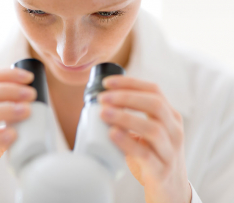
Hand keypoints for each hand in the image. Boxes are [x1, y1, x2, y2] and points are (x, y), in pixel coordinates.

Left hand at [98, 76, 191, 202]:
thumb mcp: (148, 132)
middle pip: (155, 104)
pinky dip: (128, 142)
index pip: (154, 91)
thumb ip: (132, 117)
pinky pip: (145, 154)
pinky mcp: (161, 170)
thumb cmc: (153, 156)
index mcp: (170, 117)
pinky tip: (112, 134)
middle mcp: (174, 130)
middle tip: (103, 98)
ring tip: (103, 113)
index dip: (130, 83)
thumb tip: (101, 104)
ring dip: (125, 117)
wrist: (171, 190)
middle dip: (126, 97)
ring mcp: (169, 151)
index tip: (107, 83)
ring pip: (153, 128)